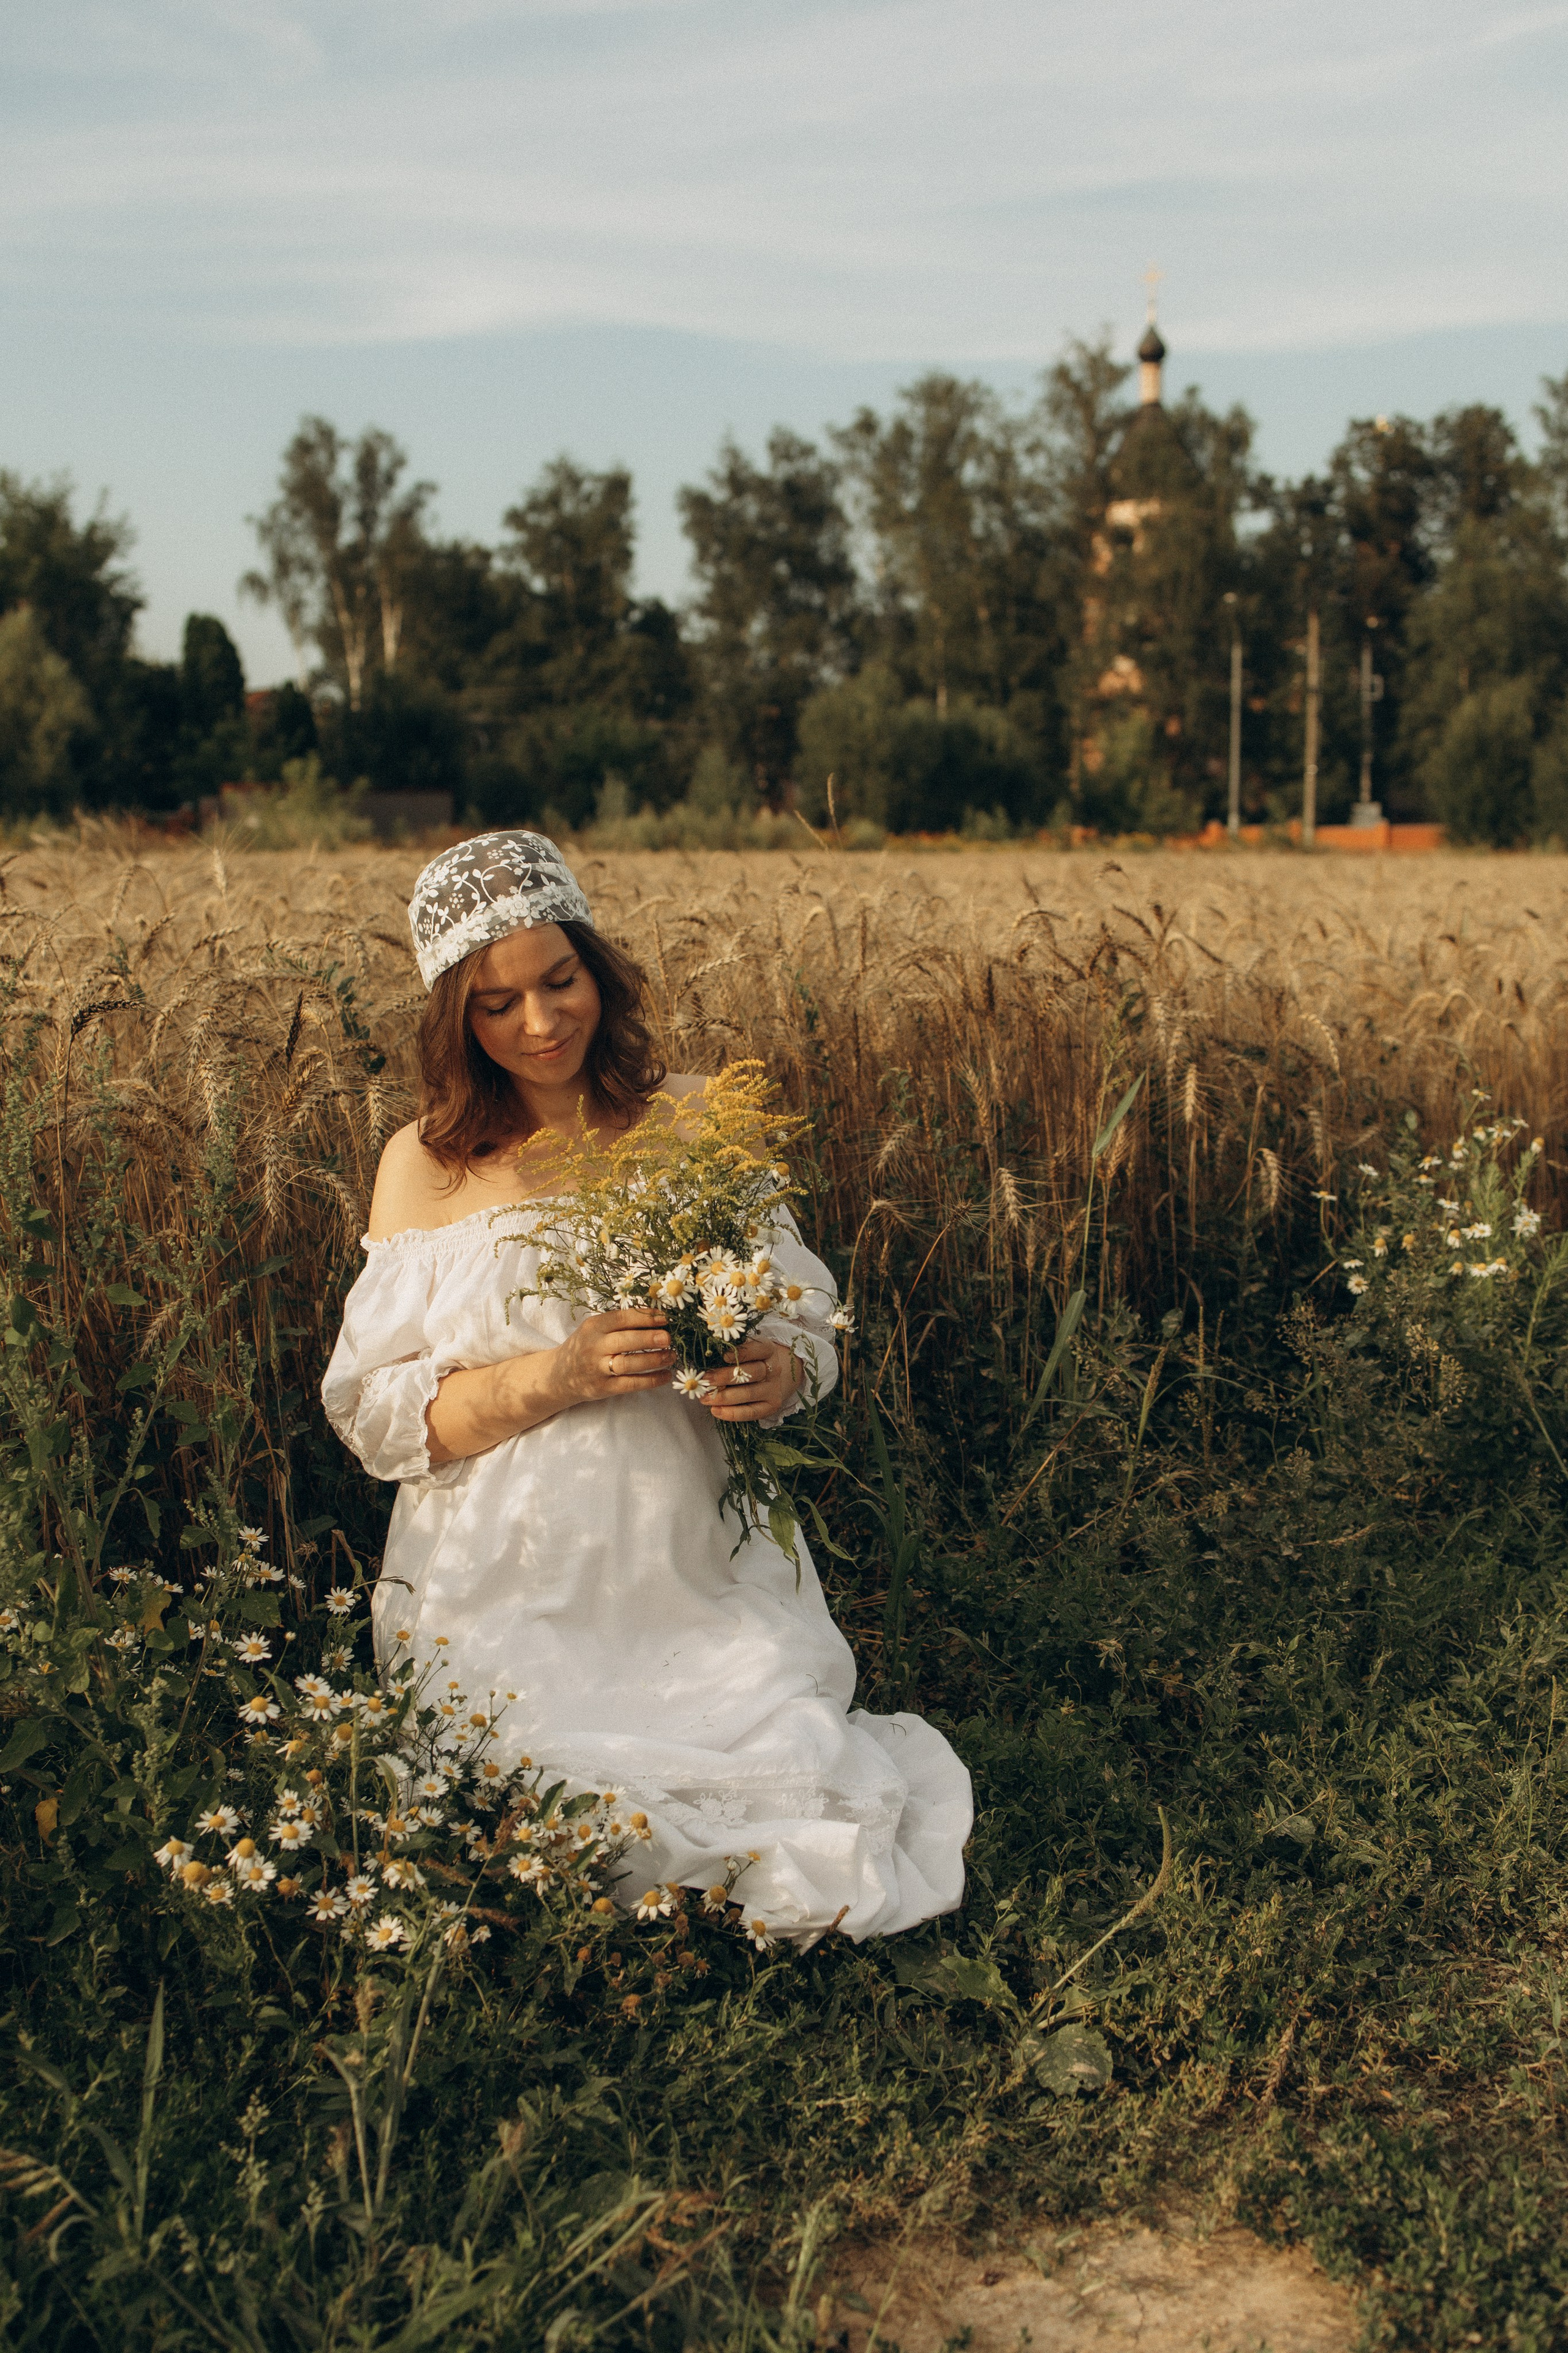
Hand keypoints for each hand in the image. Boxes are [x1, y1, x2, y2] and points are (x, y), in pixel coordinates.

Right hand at [550, 1309, 673, 1407]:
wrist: (559, 1375)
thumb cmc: (584, 1346)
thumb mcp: (594, 1329)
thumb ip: (619, 1323)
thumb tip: (656, 1318)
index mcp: (593, 1327)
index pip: (621, 1318)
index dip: (645, 1318)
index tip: (664, 1318)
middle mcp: (594, 1347)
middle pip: (626, 1341)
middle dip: (650, 1338)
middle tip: (668, 1338)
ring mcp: (598, 1369)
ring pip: (629, 1364)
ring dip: (654, 1360)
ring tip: (671, 1355)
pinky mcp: (604, 1388)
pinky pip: (631, 1384)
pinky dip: (652, 1380)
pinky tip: (666, 1375)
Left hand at [702, 1339, 803, 1422]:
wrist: (770, 1379)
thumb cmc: (749, 1362)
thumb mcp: (743, 1351)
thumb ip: (728, 1353)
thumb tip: (705, 1360)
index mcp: (768, 1350)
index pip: (757, 1349)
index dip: (741, 1353)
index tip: (723, 1356)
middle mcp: (774, 1369)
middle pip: (752, 1372)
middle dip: (726, 1377)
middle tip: (707, 1380)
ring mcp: (774, 1388)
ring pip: (749, 1393)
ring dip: (724, 1397)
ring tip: (705, 1398)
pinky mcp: (771, 1406)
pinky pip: (751, 1412)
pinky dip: (732, 1413)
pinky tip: (715, 1410)